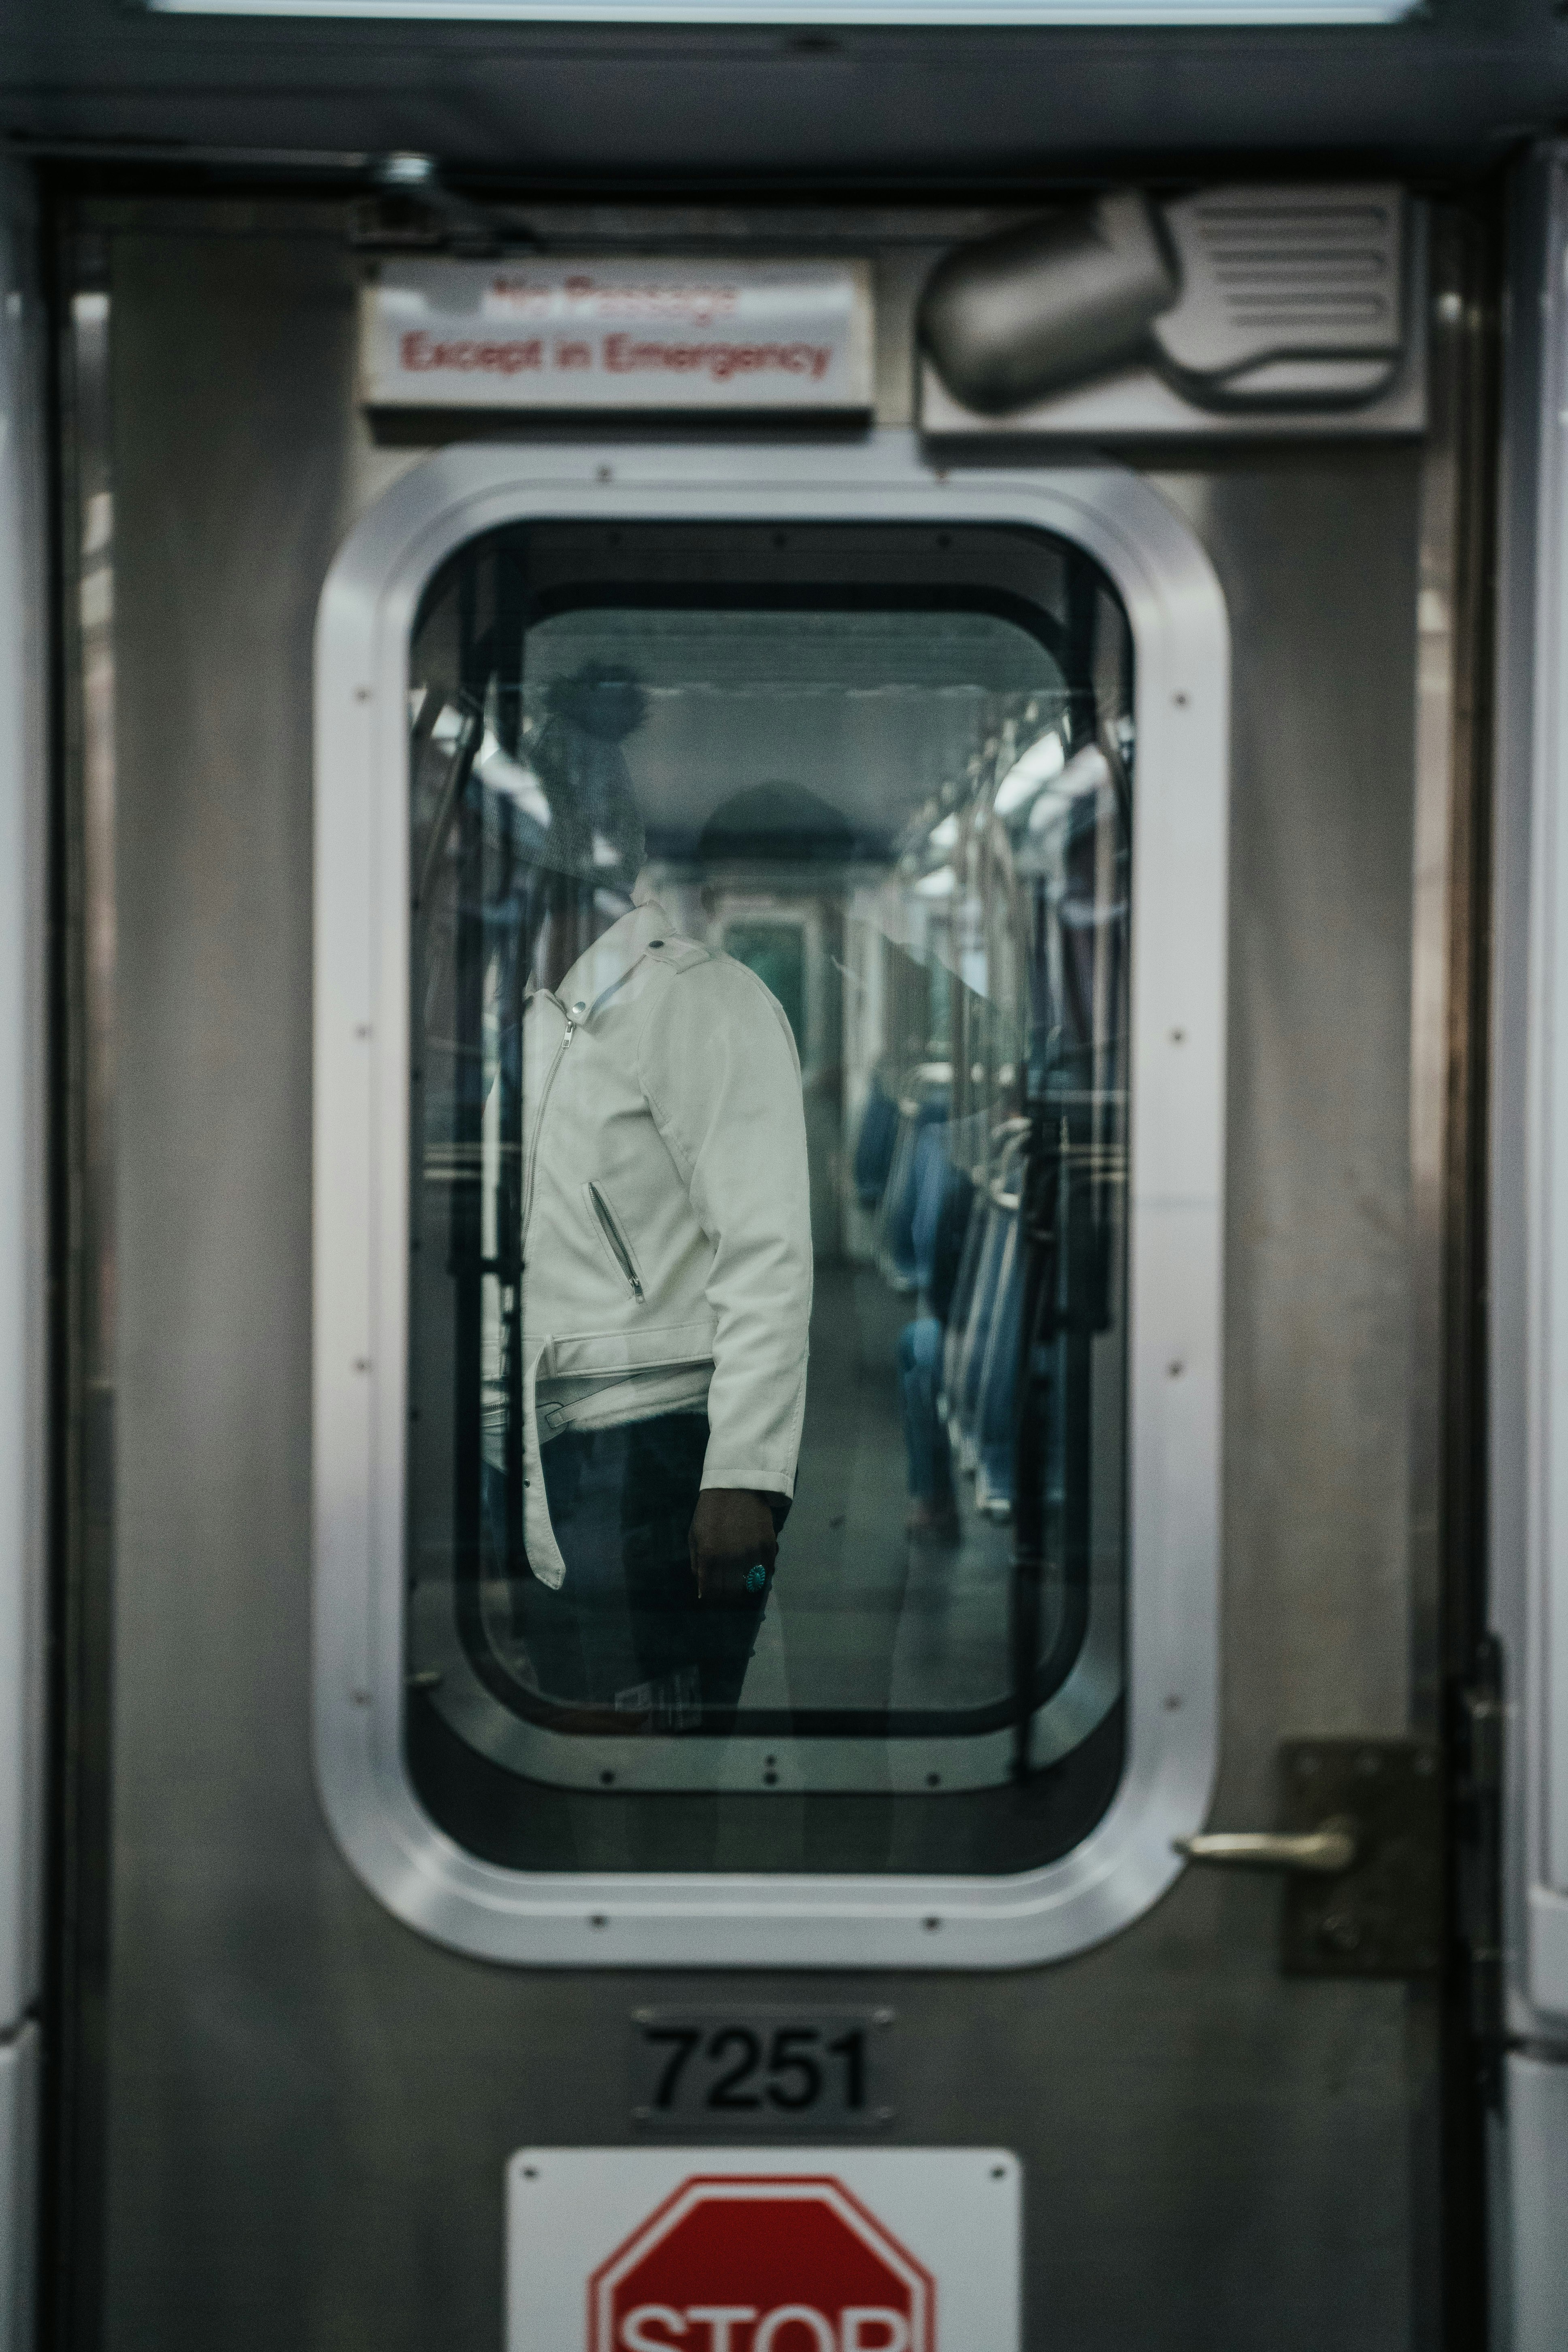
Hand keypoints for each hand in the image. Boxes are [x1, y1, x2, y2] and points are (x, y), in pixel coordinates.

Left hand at [689, 1488, 779, 1604]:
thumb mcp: (694, 1535)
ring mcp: (751, 1552)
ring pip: (750, 1584)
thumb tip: (702, 1592)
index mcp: (709, 1556)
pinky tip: (755, 1566)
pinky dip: (761, 1572)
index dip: (713, 1598)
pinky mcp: (768, 1545)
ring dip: (745, 1584)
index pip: (712, 1592)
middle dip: (728, 1595)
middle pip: (732, 1592)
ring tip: (742, 1577)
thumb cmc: (710, 1511)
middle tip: (728, 1590)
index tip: (714, 1596)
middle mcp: (731, 1558)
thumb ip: (697, 1564)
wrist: (736, 1486)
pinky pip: (766, 1570)